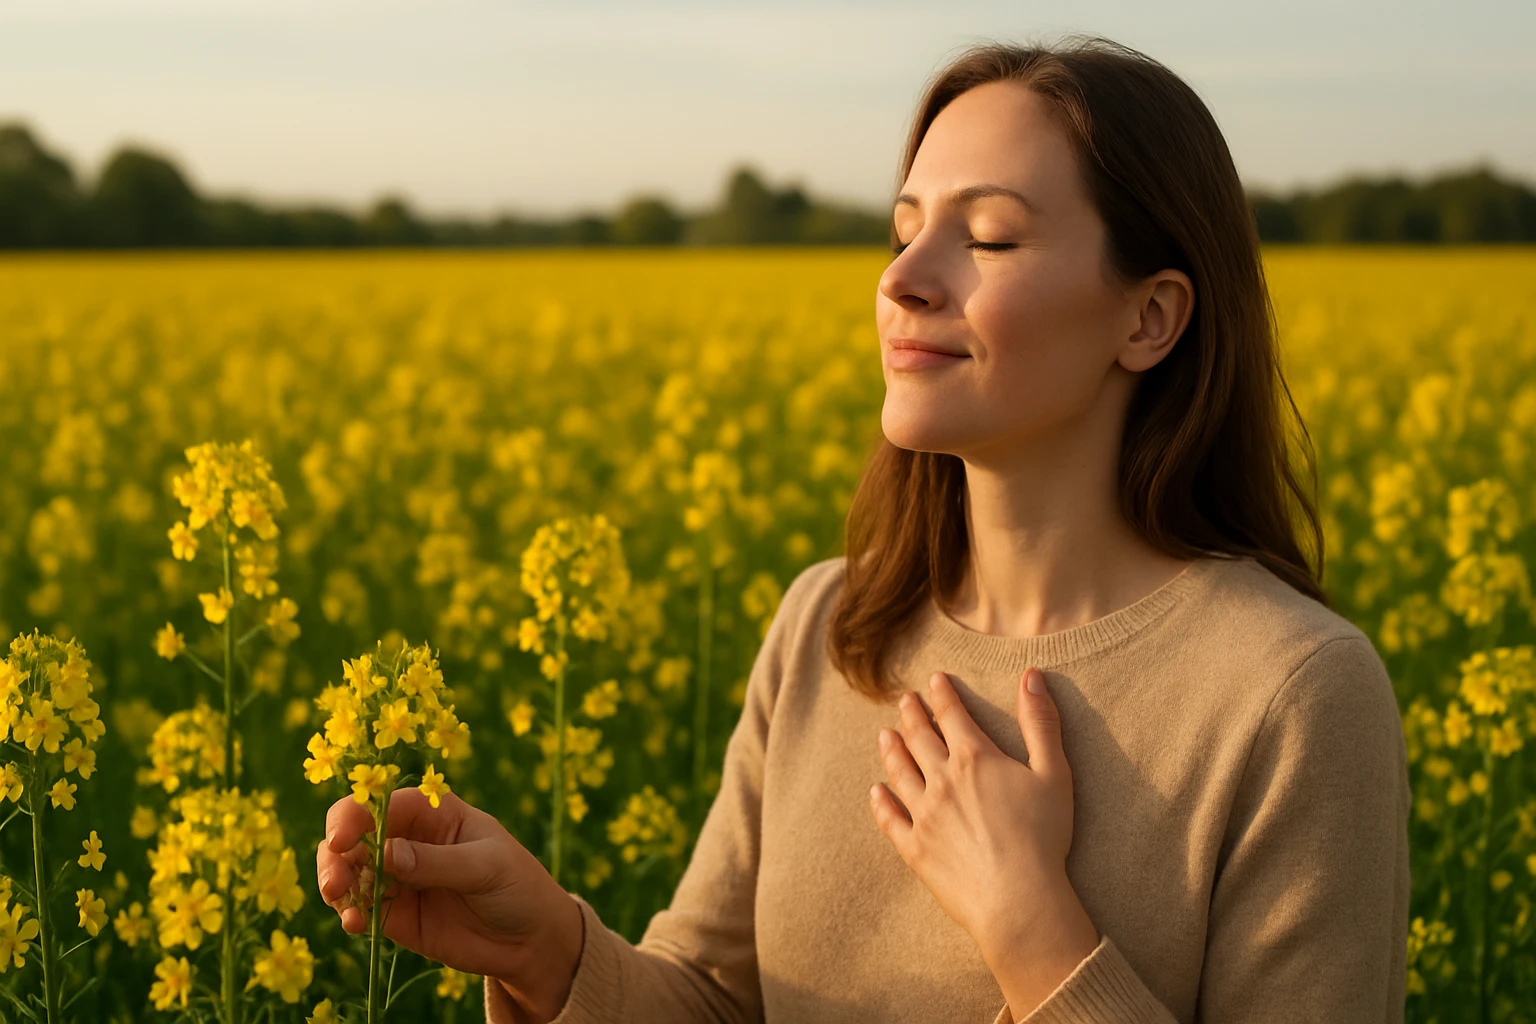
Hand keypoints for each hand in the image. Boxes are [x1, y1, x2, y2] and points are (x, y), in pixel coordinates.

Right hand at [316, 787, 581, 995]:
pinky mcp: (394, 914)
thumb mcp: (486, 867)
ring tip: (341, 902)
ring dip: (336, 883)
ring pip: (349, 871)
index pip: (382, 803)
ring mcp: (398, 877)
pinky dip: (349, 913)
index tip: (342, 840)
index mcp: (433, 812)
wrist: (531, 941)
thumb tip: (386, 852)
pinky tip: (354, 923)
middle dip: (336, 853)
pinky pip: (360, 908)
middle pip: (354, 834)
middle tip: (335, 881)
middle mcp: (408, 840)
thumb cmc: (518, 886)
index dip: (355, 816)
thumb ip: (437, 862)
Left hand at [869, 667, 1088, 957]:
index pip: (952, 715)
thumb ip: (1041, 723)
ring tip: (885, 734)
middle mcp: (942, 780)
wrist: (1017, 899)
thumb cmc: (1043, 837)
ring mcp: (924, 814)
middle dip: (912, 714)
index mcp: (975, 759)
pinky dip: (881, 802)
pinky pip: (890, 819)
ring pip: (899, 772)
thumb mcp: (1054, 773)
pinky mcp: (915, 848)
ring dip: (891, 750)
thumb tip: (1032, 676)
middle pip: (920, 738)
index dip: (943, 695)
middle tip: (904, 700)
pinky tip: (876, 792)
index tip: (934, 680)